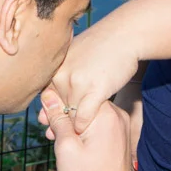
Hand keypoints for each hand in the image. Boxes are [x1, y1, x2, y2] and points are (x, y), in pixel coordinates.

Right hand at [42, 91, 134, 170]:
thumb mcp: (65, 146)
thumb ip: (58, 118)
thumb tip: (48, 95)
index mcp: (105, 114)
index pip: (76, 93)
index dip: (55, 101)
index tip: (43, 116)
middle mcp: (118, 115)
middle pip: (84, 103)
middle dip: (63, 113)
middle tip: (46, 128)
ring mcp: (122, 126)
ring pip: (90, 115)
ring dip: (72, 123)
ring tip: (56, 139)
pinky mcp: (121, 137)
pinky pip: (99, 125)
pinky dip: (84, 130)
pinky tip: (71, 143)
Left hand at [45, 16, 142, 134]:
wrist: (125, 34)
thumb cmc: (102, 46)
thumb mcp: (74, 55)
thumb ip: (62, 76)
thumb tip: (46, 103)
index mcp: (55, 68)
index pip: (45, 97)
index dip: (49, 111)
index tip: (50, 122)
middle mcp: (61, 76)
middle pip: (56, 108)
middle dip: (57, 122)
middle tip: (53, 136)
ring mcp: (77, 83)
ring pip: (68, 115)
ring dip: (71, 127)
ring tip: (73, 136)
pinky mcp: (95, 90)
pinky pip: (83, 116)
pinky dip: (84, 125)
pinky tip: (86, 128)